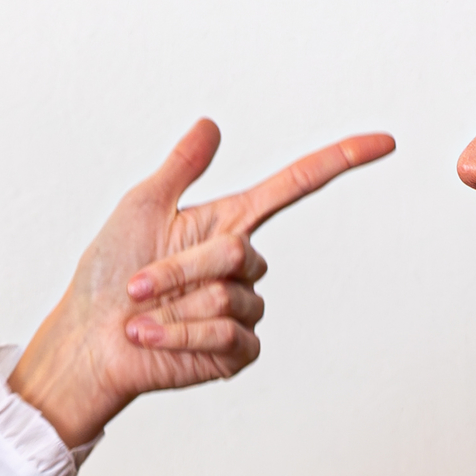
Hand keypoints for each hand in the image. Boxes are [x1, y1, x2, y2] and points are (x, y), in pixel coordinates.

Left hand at [4, 119, 396, 450]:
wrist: (89, 340)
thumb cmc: (107, 275)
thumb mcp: (140, 207)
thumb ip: (180, 167)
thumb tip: (210, 123)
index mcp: (227, 224)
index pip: (296, 186)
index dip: (341, 161)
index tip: (385, 142)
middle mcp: (242, 267)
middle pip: (240, 251)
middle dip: (182, 265)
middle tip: (140, 282)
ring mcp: (243, 311)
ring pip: (230, 295)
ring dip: (176, 302)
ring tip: (144, 313)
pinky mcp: (237, 352)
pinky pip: (227, 334)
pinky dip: (182, 334)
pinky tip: (152, 337)